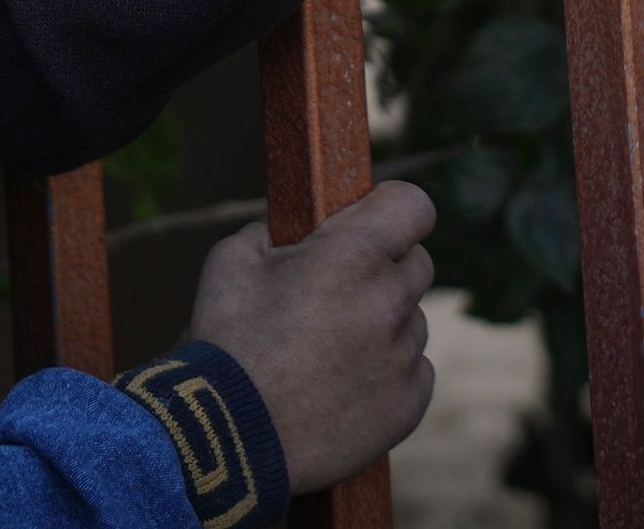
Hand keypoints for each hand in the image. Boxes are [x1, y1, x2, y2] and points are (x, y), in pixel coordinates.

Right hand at [181, 181, 436, 494]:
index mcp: (352, 255)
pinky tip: (344, 383)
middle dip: (383, 268)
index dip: (394, 209)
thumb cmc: (227, 343)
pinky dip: (387, 372)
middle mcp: (389, 302)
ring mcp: (403, 358)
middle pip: (416, 264)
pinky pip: (415, 371)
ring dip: (384, 323)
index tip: (374, 222)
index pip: (414, 206)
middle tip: (338, 291)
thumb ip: (274, 233)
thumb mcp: (232, 260)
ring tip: (330, 348)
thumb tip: (296, 237)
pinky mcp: (409, 405)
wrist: (230, 438)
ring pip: (412, 321)